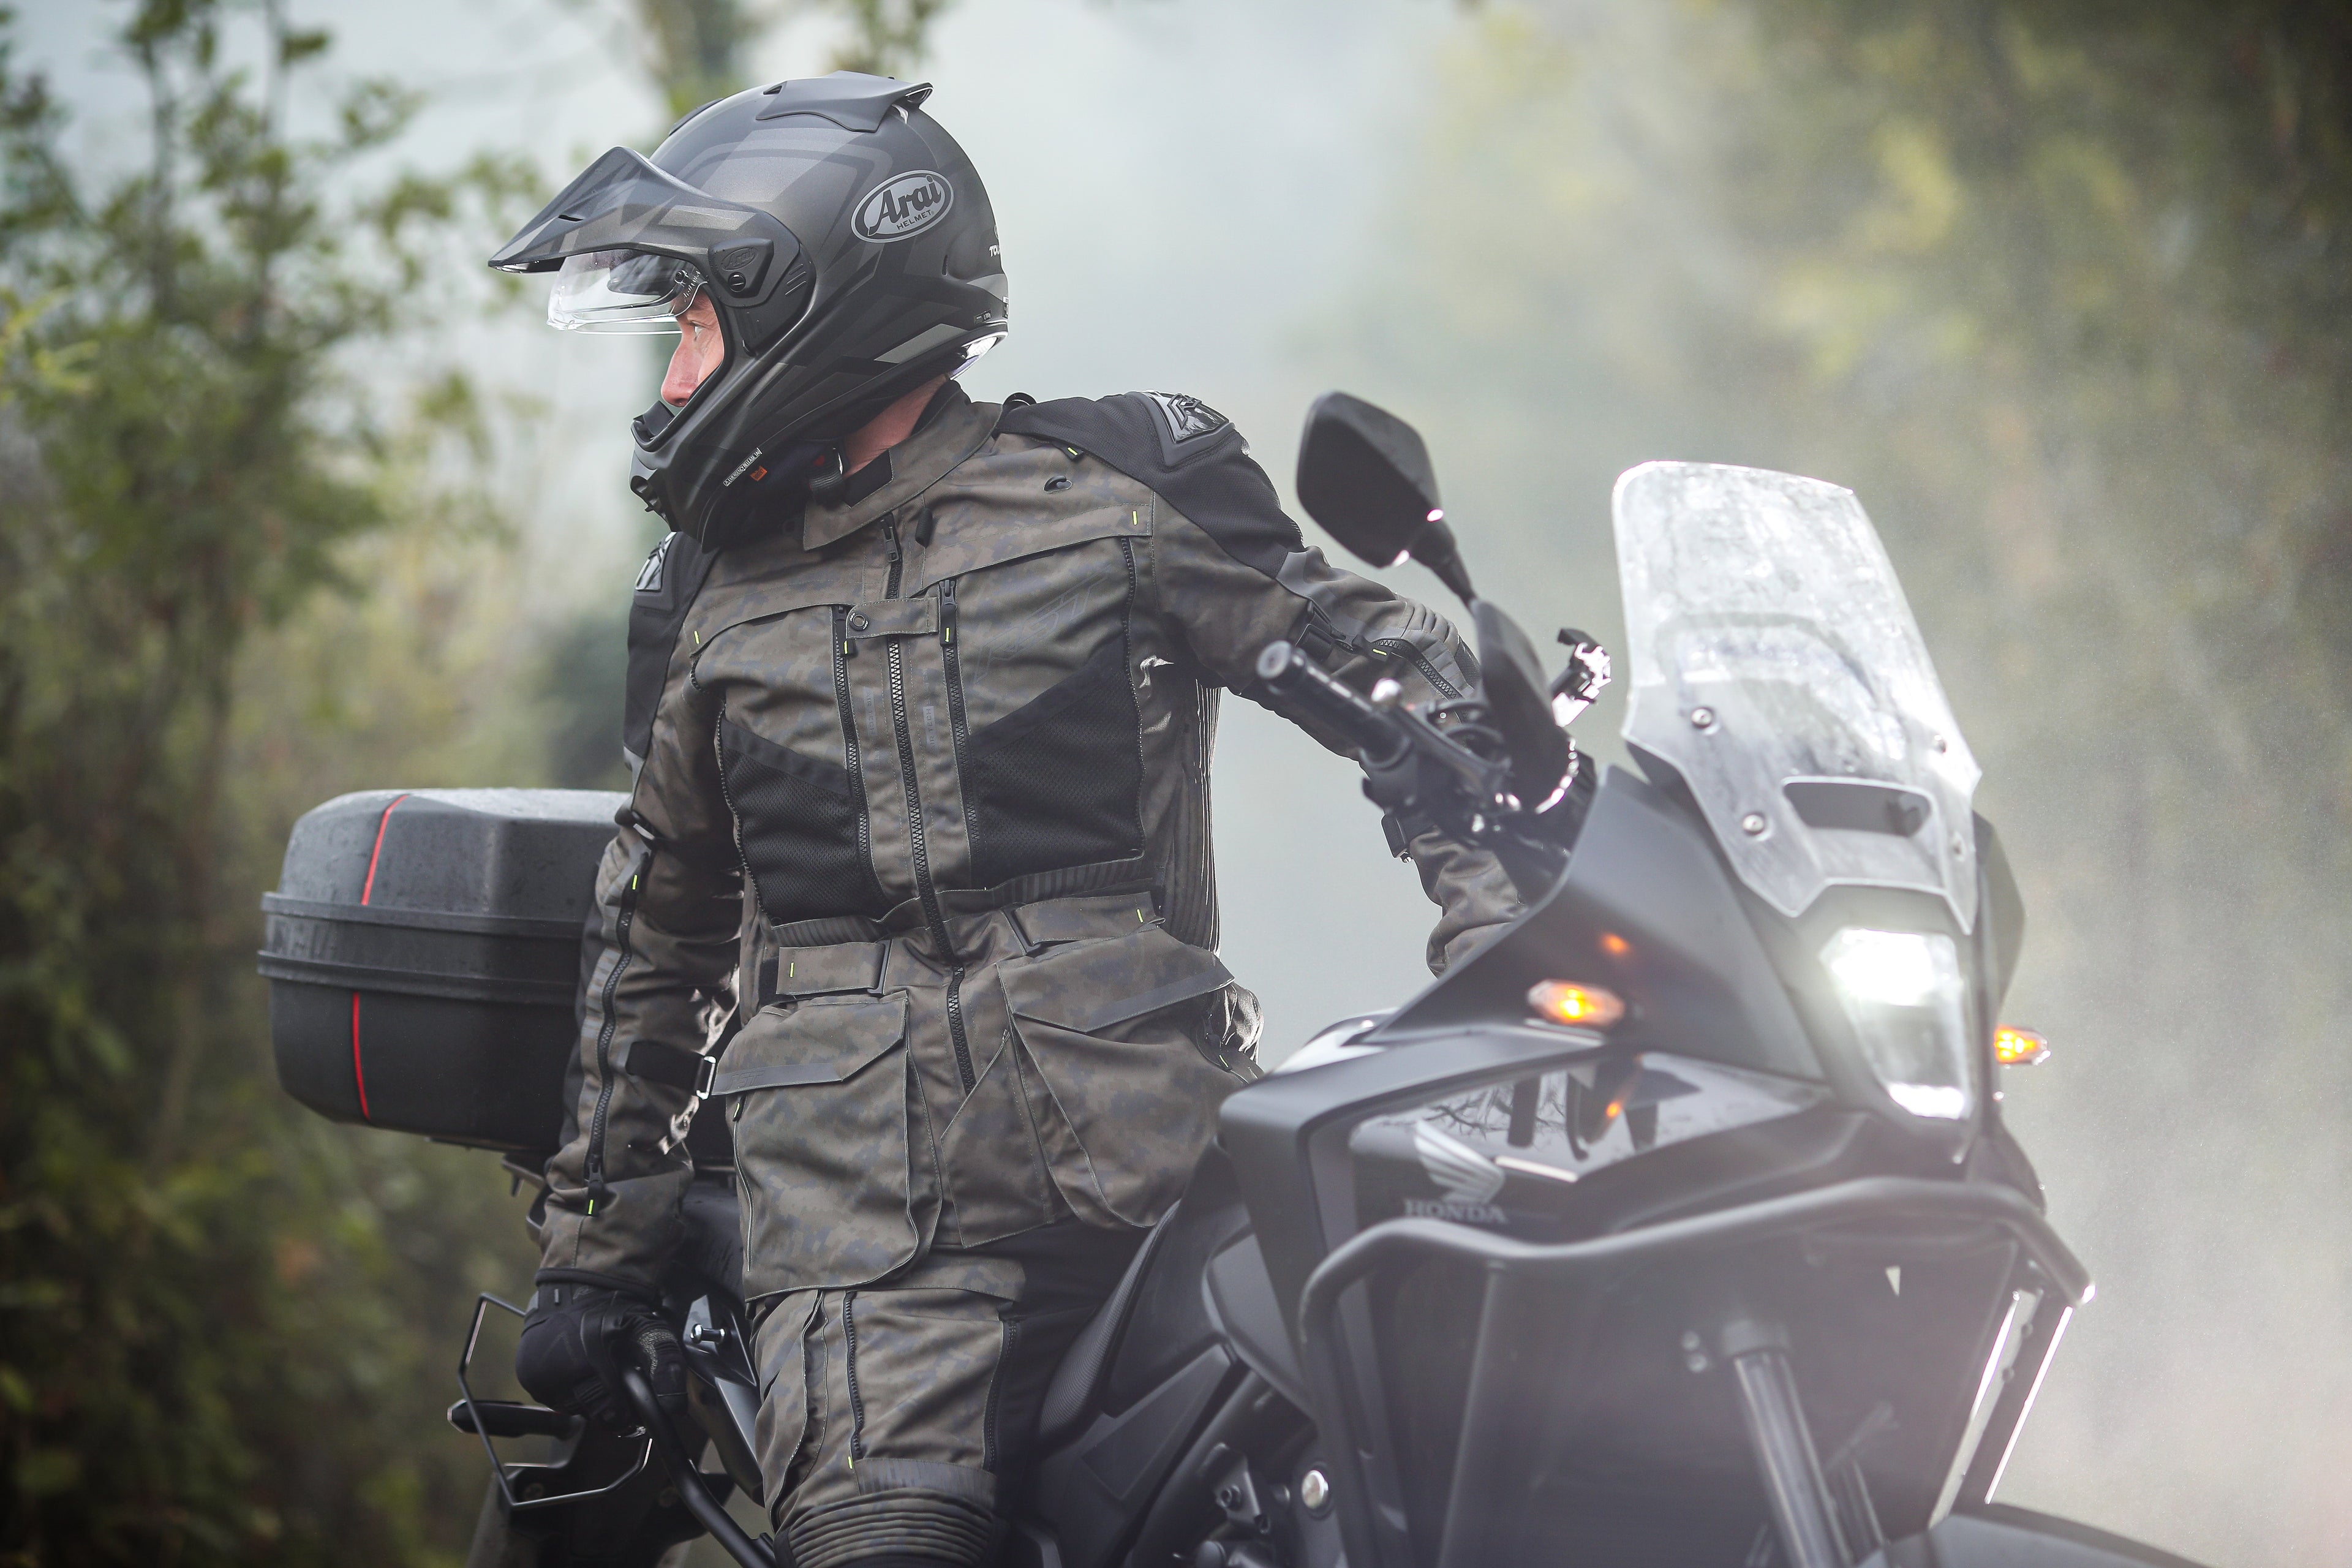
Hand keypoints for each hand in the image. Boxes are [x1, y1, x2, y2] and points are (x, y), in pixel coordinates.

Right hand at [514, 1280, 686, 1430]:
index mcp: (590, 1362)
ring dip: (585, 1396)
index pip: (612, 1413)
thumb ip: (666, 1364)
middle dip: (607, 1402)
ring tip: (596, 1370)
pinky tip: (576, 1367)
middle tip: (614, 1379)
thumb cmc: (615, 1307)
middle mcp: (559, 1372)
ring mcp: (539, 1375)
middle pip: (591, 1412)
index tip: (633, 1401)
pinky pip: (552, 1396)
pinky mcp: (527, 1374)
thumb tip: (674, 1406)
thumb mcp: (649, 1329)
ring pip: (571, 1407)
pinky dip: (566, 1388)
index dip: (627, 1411)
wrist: (576, 1286)